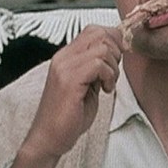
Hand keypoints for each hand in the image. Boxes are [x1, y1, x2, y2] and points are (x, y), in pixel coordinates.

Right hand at [8, 25, 123, 167]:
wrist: (50, 137)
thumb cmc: (70, 115)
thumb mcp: (89, 84)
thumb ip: (98, 67)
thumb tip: (118, 51)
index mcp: (67, 56)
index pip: (95, 30)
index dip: (114, 41)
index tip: (117, 61)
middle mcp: (63, 57)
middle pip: (100, 33)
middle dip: (116, 52)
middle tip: (112, 73)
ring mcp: (64, 66)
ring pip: (103, 47)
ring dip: (114, 67)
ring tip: (107, 84)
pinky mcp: (69, 80)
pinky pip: (99, 64)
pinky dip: (109, 76)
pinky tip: (104, 90)